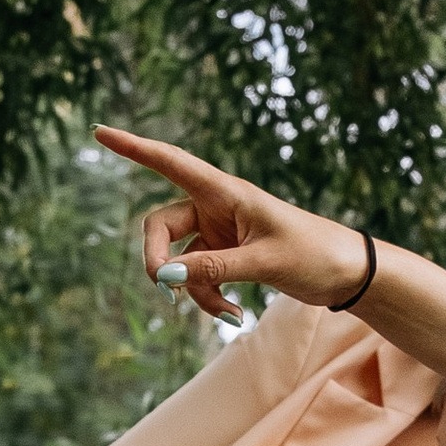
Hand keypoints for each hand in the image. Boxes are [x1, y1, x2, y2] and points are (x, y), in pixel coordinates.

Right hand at [96, 123, 370, 319]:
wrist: (347, 273)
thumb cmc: (314, 254)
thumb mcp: (263, 262)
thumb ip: (211, 269)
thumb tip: (163, 277)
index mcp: (225, 192)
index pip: (171, 163)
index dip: (133, 148)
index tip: (99, 131)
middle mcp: (216, 207)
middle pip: (161, 225)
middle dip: (159, 259)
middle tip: (164, 289)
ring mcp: (218, 233)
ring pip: (178, 261)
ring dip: (193, 291)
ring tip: (229, 314)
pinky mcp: (224, 257)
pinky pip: (197, 278)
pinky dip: (208, 298)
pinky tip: (235, 314)